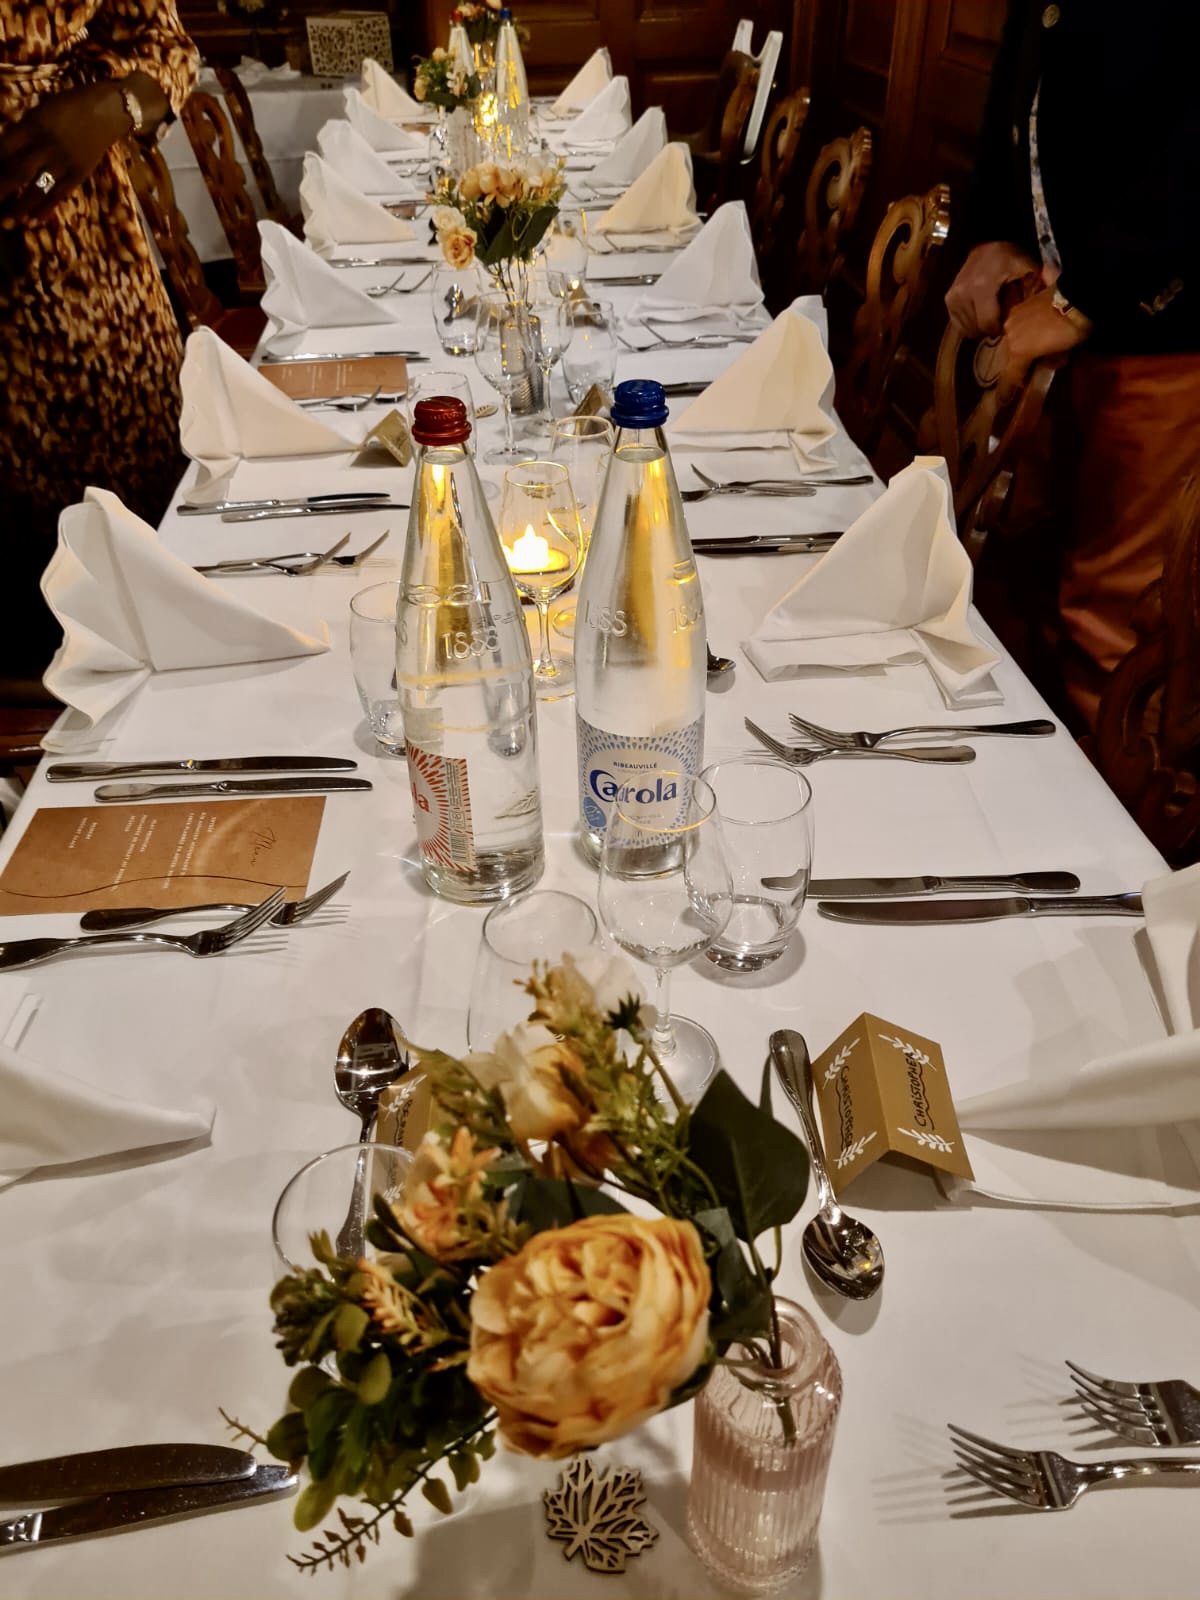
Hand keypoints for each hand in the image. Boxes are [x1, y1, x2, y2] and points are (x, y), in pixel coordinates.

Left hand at [0, 82, 130, 224]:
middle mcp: (46, 146)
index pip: (6, 148)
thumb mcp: (41, 111)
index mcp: (33, 126)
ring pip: (37, 188)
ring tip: (8, 222)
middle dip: (2, 188)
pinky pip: (59, 194)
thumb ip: (24, 130)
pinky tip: (33, 221)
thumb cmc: (68, 106)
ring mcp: (63, 162)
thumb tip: (6, 152)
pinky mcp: (78, 174)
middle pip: (18, 171)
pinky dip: (45, 209)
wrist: (106, 111)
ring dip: (21, 206)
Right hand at [945, 241, 1039, 337]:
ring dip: (980, 327)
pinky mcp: (948, 300)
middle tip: (1002, 319)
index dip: (1000, 329)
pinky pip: (958, 324)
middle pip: (977, 329)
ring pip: (967, 329)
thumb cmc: (1009, 256)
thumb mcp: (1027, 267)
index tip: (1010, 324)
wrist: (987, 242)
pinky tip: (980, 314)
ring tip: (992, 315)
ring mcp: (953, 297)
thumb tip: (1052, 305)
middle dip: (991, 329)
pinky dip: (969, 323)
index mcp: (981, 288)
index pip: (988, 324)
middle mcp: (963, 294)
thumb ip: (1037, 286)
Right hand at [1002, 288, 1090, 380]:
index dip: (1017, 381)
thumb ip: (1049, 361)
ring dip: (1022, 340)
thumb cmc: (1069, 331)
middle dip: (1020, 358)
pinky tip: (1035, 325)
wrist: (1077, 298)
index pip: (1012, 373)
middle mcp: (1010, 335)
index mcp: (1018, 352)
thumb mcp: (1062, 353)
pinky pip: (1019, 321)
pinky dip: (1025, 326)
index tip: (1023, 384)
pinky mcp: (1021, 304)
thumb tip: (1045, 361)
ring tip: (1034, 340)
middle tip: (1032, 360)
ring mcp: (1013, 318)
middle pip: (1011, 353)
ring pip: (1014, 335)